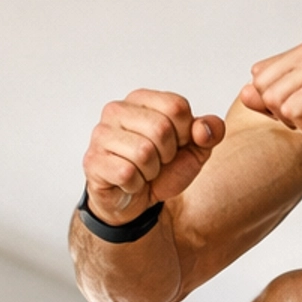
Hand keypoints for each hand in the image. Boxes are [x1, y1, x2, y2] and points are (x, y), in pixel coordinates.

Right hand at [82, 90, 225, 222]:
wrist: (135, 201)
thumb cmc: (161, 170)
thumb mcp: (194, 151)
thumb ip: (209, 133)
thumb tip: (205, 129)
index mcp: (141, 100)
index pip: (177, 107)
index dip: (185, 133)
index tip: (175, 145)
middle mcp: (116, 110)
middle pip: (161, 128)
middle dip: (167, 155)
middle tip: (157, 162)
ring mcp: (101, 134)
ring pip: (144, 152)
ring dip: (151, 172)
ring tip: (143, 172)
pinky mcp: (93, 161)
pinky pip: (127, 173)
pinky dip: (136, 185)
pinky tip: (129, 182)